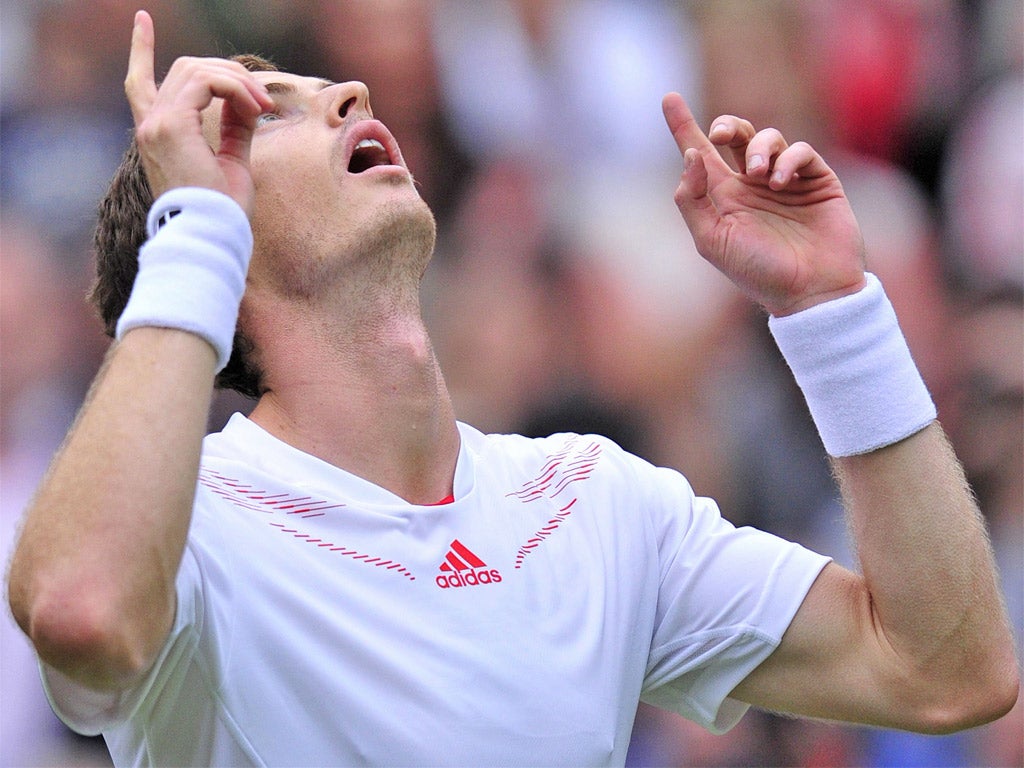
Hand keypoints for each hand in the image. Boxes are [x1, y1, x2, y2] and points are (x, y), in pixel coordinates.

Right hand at [124, 11, 273, 213]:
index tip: (142, 20)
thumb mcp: (233, 161)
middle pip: (185, 69)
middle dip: (229, 74)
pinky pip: (207, 81)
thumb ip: (236, 127)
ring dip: (238, 81)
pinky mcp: (171, 126)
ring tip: (263, 108)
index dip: (141, 50)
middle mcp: (151, 126)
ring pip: (197, 69)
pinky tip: (257, 108)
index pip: (139, 83)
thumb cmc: (224, 212)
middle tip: (263, 103)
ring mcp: (157, 125)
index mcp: (158, 135)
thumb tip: (247, 99)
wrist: (214, 236)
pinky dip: (236, 88)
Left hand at [662, 92, 865, 315]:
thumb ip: (693, 199)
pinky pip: (800, 151)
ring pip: (767, 138)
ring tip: (757, 175)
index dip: (683, 125)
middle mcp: (751, 185)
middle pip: (734, 135)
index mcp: (722, 198)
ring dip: (757, 148)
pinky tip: (779, 181)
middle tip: (718, 134)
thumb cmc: (757, 272)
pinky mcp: (816, 180)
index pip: (699, 154)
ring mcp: (784, 180)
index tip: (668, 98)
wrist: (810, 290)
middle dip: (726, 125)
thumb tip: (692, 155)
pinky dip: (787, 159)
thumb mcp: (712, 241)